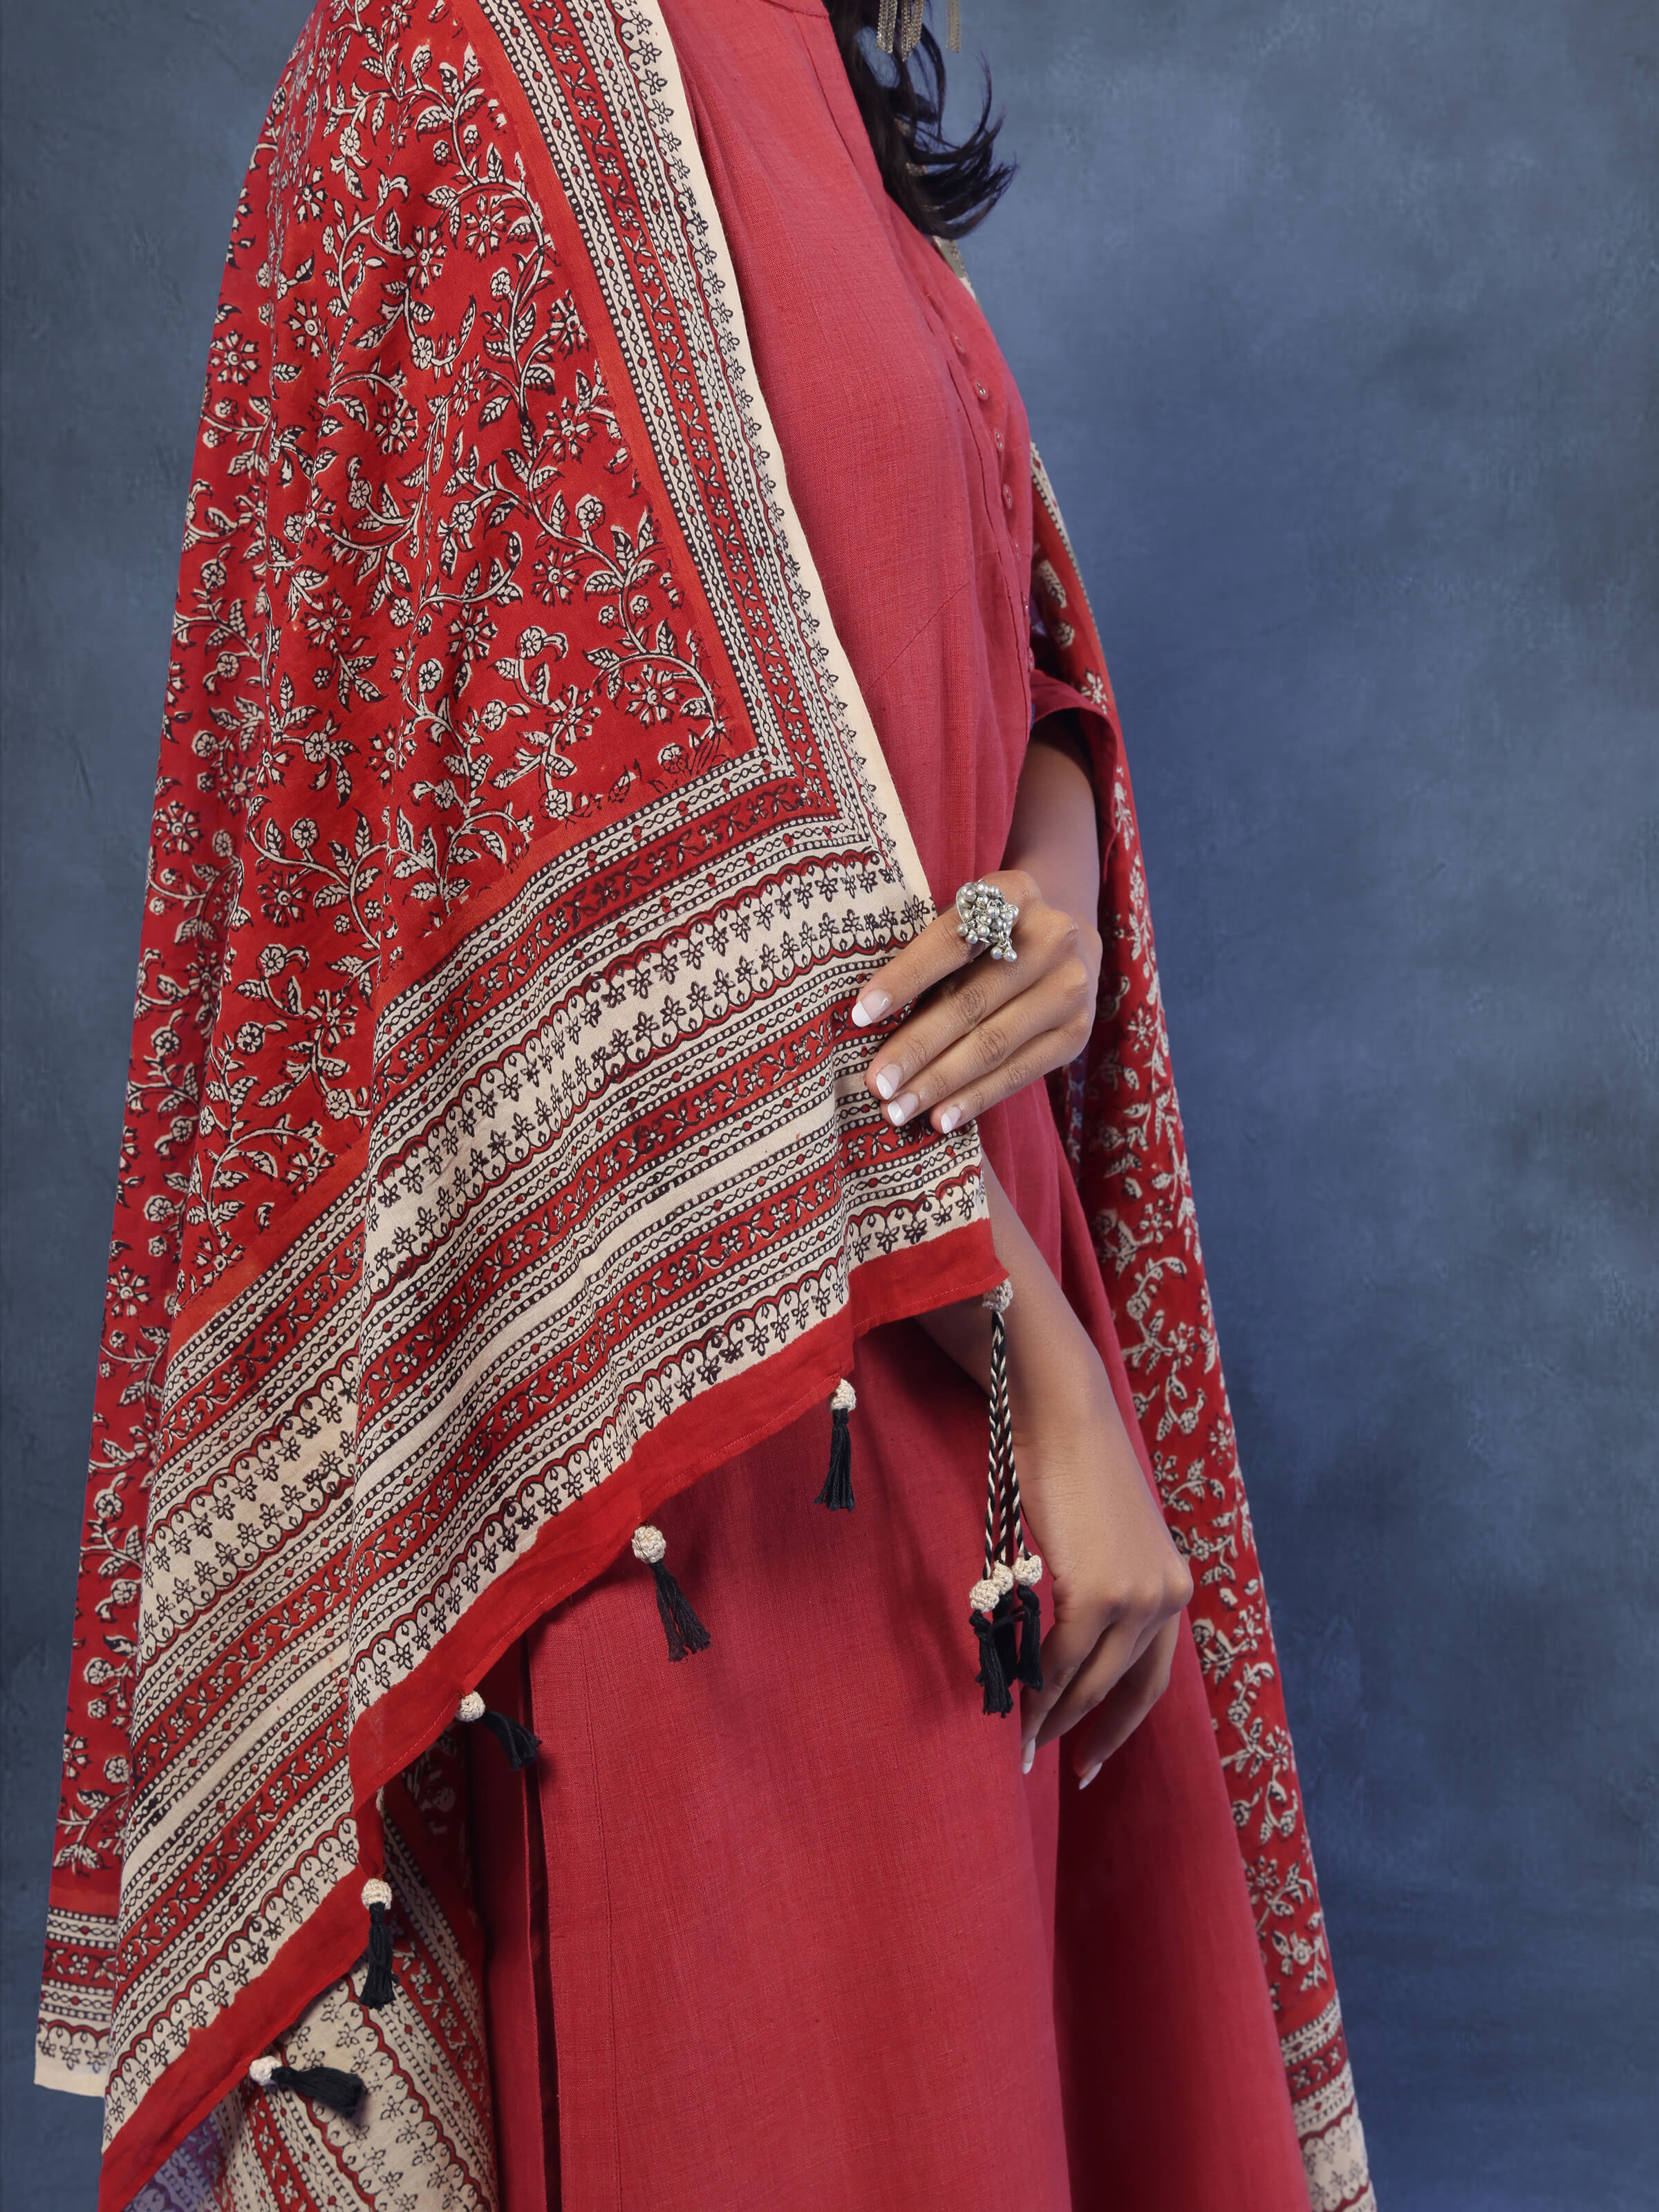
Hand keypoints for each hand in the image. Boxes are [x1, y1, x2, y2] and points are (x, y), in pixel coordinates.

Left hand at [851, 867, 1100, 1133]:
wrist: (1067, 944)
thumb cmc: (987, 937)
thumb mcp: (964, 921)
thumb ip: (929, 955)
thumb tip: (866, 1019)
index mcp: (1013, 894)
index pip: (951, 942)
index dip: (904, 979)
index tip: (859, 1014)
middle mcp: (1052, 937)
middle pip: (971, 1001)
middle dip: (916, 1047)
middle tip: (876, 1083)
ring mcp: (1071, 988)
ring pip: (993, 1044)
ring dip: (939, 1082)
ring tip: (897, 1108)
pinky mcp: (1076, 1034)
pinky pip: (1019, 1073)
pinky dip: (975, 1098)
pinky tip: (940, 1118)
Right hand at [912, 1160, 1192, 1783]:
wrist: (1063, 1413)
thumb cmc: (1068, 1465)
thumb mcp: (1098, 1537)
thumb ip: (1095, 1590)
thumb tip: (1058, 1649)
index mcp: (1171, 1586)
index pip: (1151, 1680)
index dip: (1118, 1725)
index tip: (1089, 1764)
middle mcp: (1167, 1598)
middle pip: (1122, 1690)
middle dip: (1082, 1731)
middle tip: (1044, 1763)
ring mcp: (1138, 1598)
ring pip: (1089, 1681)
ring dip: (1052, 1714)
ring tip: (1019, 1740)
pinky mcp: (1100, 1594)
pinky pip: (1062, 1658)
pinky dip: (1037, 1684)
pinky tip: (1014, 1700)